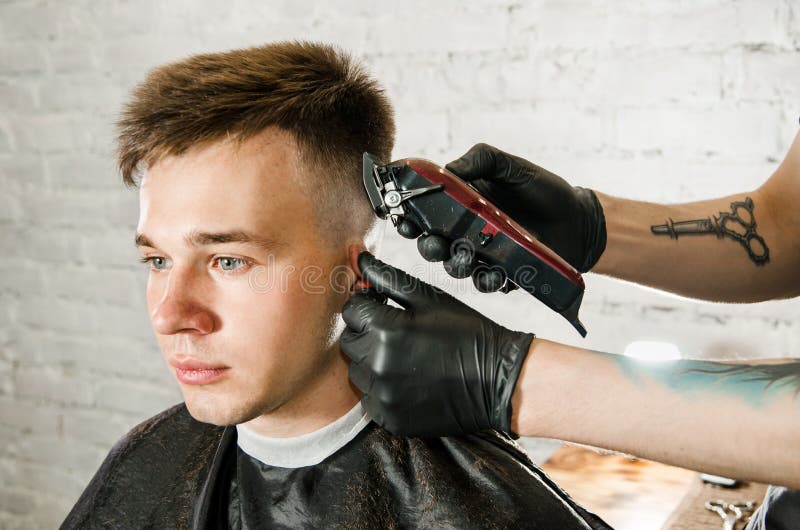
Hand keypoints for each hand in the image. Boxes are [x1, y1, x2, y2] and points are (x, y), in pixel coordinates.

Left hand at [340, 251, 533, 436]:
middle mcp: (378, 364)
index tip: (385, 310)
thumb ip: (387, 278)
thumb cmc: (466, 332)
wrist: (498, 380)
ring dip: (371, 363)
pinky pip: (369, 399)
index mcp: (386, 330)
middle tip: (397, 334)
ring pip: (356, 372)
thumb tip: (358, 258)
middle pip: (349, 342)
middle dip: (366, 334)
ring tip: (405, 359)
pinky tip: (409, 382)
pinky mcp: (389, 418)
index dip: (367, 307)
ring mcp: (383, 395)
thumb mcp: (428, 298)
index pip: (351, 311)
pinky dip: (382, 390)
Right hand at [397, 143, 606, 289]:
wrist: (579, 219)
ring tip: (465, 256)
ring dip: (454, 263)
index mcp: (461, 204)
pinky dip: (485, 280)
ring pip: (454, 265)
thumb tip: (447, 169)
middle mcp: (466, 232)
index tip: (401, 217)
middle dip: (426, 244)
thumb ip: (480, 160)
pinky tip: (493, 274)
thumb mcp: (510, 166)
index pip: (425, 211)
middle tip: (432, 240)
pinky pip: (485, 282)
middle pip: (433, 243)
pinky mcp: (502, 275)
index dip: (409, 215)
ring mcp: (483, 255)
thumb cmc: (543, 190)